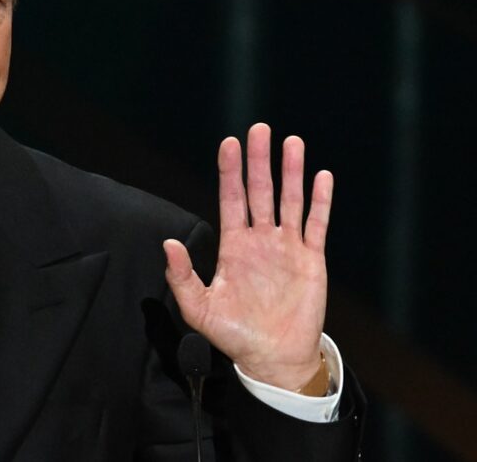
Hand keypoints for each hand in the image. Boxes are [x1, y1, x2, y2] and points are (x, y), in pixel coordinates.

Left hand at [163, 123, 331, 390]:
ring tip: (291, 142)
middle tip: (259, 128)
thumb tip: (167, 244)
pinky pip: (316, 225)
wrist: (272, 358)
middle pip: (260, 191)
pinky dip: (320, 201)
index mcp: (233, 246)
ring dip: (291, 172)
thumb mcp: (199, 308)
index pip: (231, 199)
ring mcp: (287, 247)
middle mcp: (260, 239)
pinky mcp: (311, 260)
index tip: (229, 143)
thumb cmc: (233, 335)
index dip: (230, 171)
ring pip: (289, 201)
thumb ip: (181, 277)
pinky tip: (321, 177)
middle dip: (259, 160)